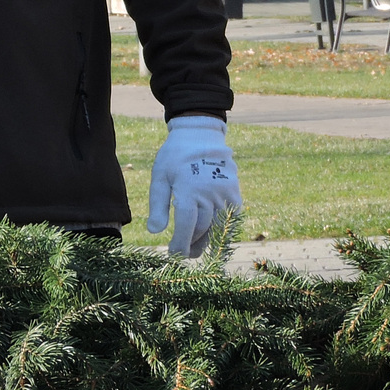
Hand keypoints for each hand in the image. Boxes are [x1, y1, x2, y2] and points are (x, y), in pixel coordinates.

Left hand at [148, 115, 241, 256]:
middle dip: (192, 244)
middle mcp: (209, 192)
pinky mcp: (235, 191)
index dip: (181, 243)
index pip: (187, 225)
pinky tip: (214, 235)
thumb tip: (154, 232)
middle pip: (202, 228)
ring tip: (195, 249)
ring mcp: (225, 192)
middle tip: (183, 254)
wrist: (199, 134)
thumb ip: (157, 205)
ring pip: (218, 225)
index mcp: (189, 188)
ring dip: (207, 240)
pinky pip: (232, 216)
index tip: (174, 255)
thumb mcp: (159, 177)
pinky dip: (224, 228)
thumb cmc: (174, 156)